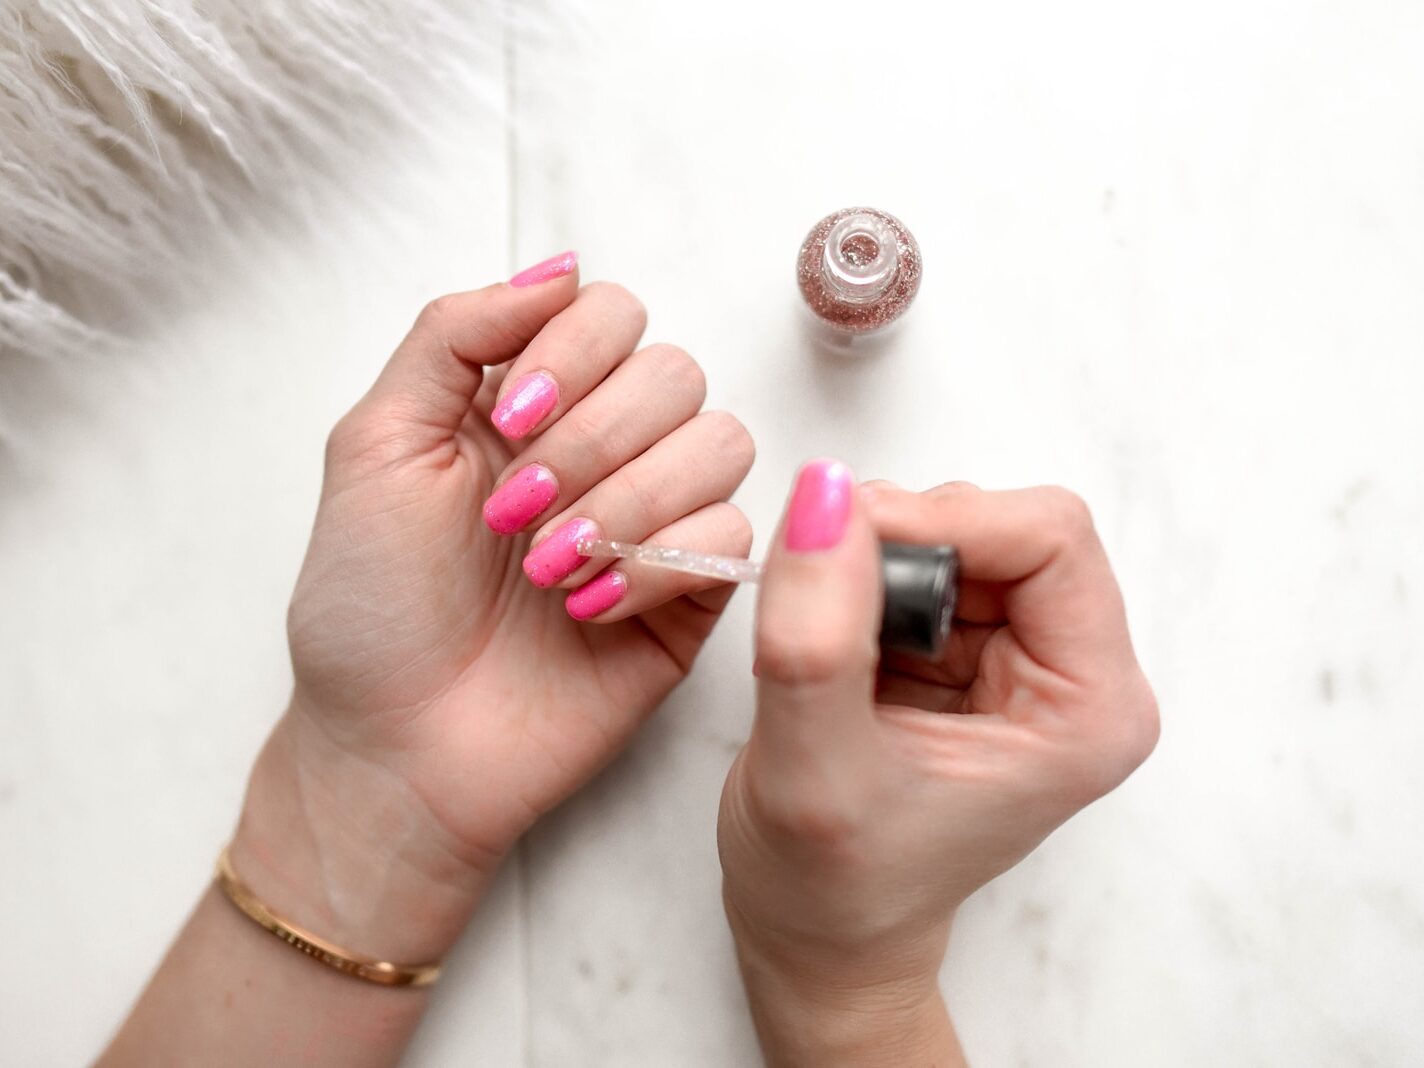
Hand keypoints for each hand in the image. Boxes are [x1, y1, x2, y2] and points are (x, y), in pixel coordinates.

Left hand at [233, 257, 753, 962]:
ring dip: (630, 500)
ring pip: (722, 444)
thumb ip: (455, 334)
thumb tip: (559, 267)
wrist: (396, 747)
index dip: (575, 353)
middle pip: (676, 372)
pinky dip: (658, 565)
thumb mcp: (377, 444)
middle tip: (514, 514)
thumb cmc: (371, 607)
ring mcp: (656, 522)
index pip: (612, 315)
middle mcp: (606, 450)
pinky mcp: (692, 597)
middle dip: (596, 438)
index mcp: (533, 403)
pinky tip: (587, 609)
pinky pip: (732, 538)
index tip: (509, 421)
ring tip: (547, 568)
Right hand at [716, 463, 1157, 1063]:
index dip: (943, 520)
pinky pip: (916, 560)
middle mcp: (1074, 674)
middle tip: (824, 610)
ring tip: (827, 648)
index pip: (1051, 536)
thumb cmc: (832, 890)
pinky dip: (859, 579)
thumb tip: (824, 495)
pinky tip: (834, 646)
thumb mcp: (814, 771)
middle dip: (901, 544)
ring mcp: (1022, 659)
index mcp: (1090, 709)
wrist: (818, 936)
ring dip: (873, 562)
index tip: (842, 544)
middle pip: (1004, 524)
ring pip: (954, 533)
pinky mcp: (969, 651)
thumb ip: (818, 636)